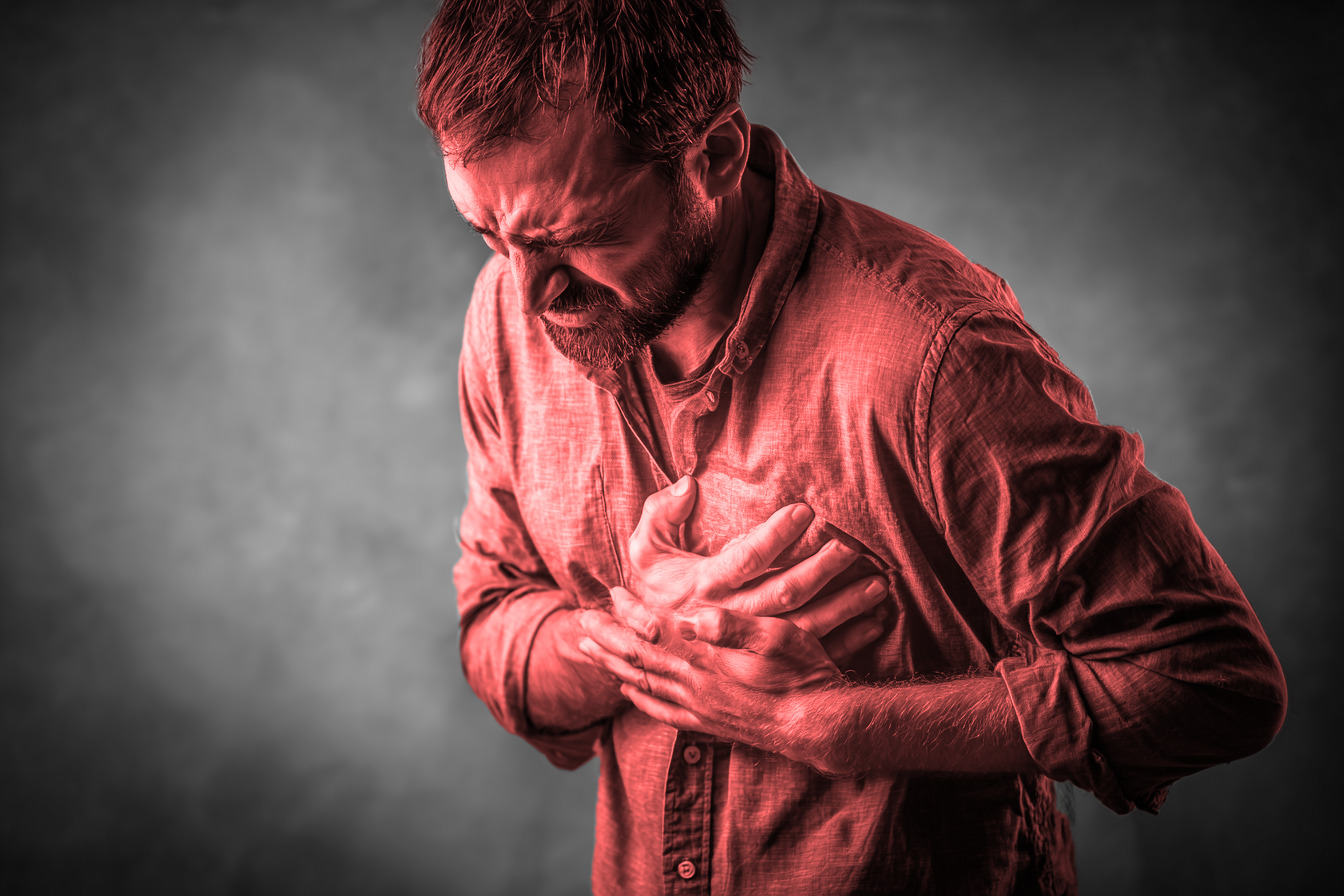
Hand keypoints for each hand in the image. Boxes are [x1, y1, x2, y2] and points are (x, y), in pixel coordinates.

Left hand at [577, 587, 839, 763]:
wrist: (818, 727)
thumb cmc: (802, 674)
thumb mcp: (776, 638)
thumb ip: (733, 626)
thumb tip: (694, 616)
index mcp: (705, 661)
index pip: (653, 632)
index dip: (629, 612)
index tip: (610, 592)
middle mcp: (693, 686)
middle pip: (636, 659)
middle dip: (606, 638)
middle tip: (579, 621)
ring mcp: (698, 708)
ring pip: (642, 684)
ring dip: (613, 666)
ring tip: (589, 652)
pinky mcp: (707, 724)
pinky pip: (661, 711)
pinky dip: (639, 698)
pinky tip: (629, 692)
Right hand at [627, 477, 887, 646]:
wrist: (647, 652)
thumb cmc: (652, 590)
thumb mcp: (645, 549)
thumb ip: (661, 513)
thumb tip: (688, 483)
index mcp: (705, 585)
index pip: (746, 557)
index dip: (775, 535)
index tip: (805, 511)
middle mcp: (731, 617)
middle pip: (784, 593)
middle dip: (820, 568)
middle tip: (852, 546)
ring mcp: (753, 645)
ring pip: (806, 625)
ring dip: (844, 606)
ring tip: (878, 584)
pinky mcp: (769, 661)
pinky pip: (812, 652)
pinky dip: (848, 639)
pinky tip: (876, 621)